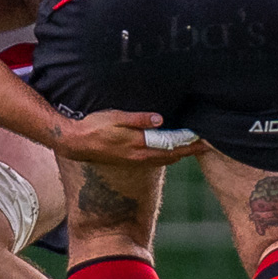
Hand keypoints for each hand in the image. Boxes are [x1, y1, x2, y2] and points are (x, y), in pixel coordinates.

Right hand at [52, 109, 204, 168]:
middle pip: (170, 156)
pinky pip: (153, 161)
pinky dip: (165, 157)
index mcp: (139, 146)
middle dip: (187, 151)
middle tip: (202, 145)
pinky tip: (166, 151)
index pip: (171, 146)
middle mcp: (139, 157)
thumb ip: (139, 119)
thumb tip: (161, 119)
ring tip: (188, 148)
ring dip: (177, 155)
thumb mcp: (117, 117)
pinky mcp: (128, 161)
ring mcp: (133, 161)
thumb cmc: (95, 127)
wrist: (75, 142)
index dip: (187, 144)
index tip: (202, 140)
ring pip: (162, 160)